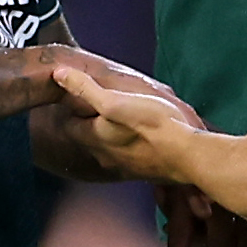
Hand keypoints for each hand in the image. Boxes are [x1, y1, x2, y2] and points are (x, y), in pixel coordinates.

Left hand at [50, 62, 203, 182]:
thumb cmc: (154, 124)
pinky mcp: (143, 172)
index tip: (79, 97)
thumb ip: (86, 89)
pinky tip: (142, 139)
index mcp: (95, 138)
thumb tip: (58, 74)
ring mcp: (124, 167)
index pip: (69, 125)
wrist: (188, 156)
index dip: (72, 109)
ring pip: (108, 149)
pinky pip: (127, 158)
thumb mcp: (117, 101)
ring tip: (122, 120)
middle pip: (88, 138)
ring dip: (110, 136)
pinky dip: (128, 147)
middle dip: (90, 123)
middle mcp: (105, 157)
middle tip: (100, 105)